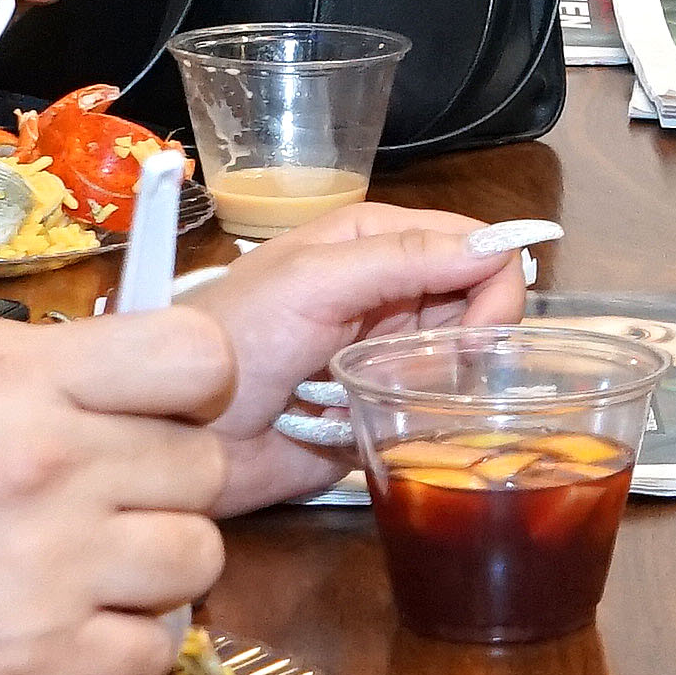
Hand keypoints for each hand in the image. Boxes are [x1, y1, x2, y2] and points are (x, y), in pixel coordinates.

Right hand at [0, 312, 246, 674]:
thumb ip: (16, 373)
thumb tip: (113, 372)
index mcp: (4, 379)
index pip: (191, 354)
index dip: (188, 389)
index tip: (155, 415)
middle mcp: (41, 462)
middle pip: (202, 462)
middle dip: (164, 487)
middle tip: (98, 510)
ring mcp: (49, 568)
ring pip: (198, 555)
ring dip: (155, 571)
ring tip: (85, 576)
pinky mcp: (44, 663)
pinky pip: (159, 647)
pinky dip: (125, 648)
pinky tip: (70, 637)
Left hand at [173, 205, 530, 512]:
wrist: (176, 431)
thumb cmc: (232, 339)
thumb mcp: (312, 282)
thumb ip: (402, 259)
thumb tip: (500, 246)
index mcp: (377, 243)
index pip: (477, 246)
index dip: (492, 287)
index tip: (476, 338)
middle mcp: (392, 293)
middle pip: (482, 306)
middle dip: (473, 342)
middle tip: (428, 375)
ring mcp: (389, 355)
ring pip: (467, 362)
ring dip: (445, 385)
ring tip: (388, 400)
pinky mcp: (382, 410)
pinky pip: (438, 413)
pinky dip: (428, 422)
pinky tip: (391, 428)